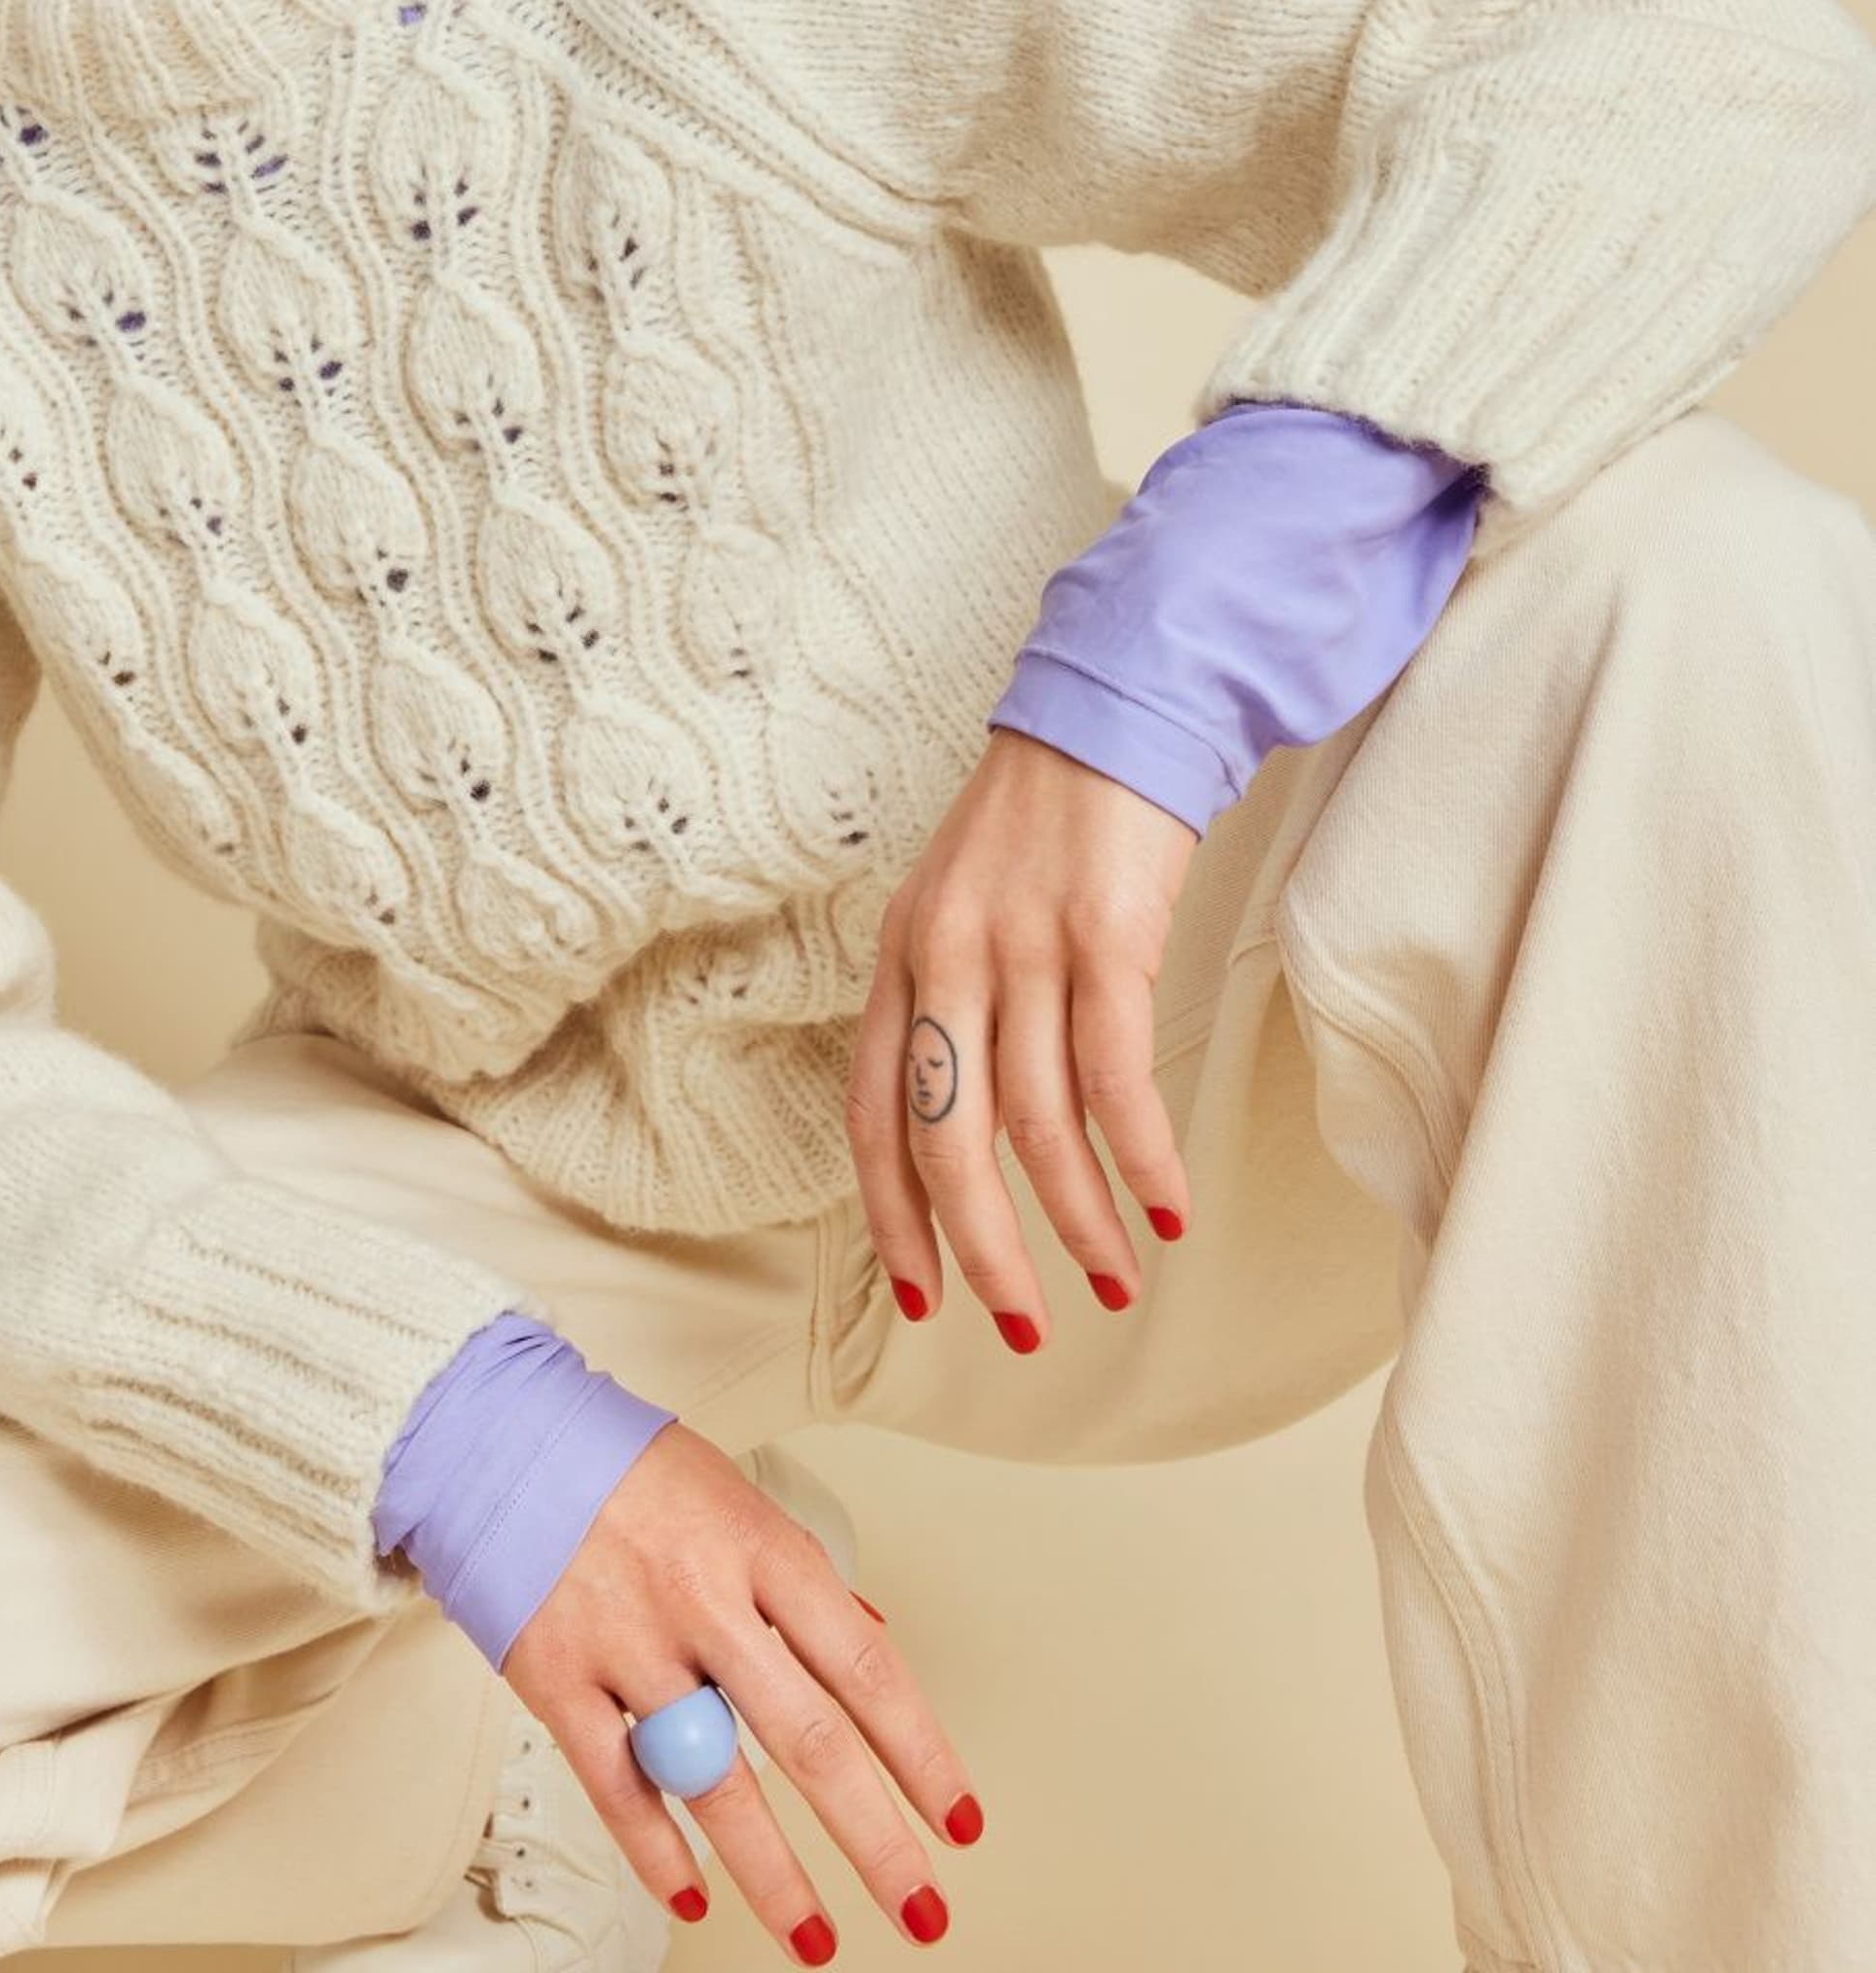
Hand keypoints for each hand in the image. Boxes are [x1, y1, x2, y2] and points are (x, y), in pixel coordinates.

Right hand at [499, 1419, 979, 1951]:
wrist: (500, 1436)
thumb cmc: (630, 1470)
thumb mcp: (737, 1498)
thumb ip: (799, 1581)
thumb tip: (871, 1645)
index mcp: (759, 1545)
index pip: (864, 1666)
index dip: (920, 1752)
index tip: (957, 1818)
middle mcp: (702, 1598)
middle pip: (808, 1739)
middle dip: (876, 1839)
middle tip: (922, 1908)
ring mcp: (629, 1642)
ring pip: (715, 1783)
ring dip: (776, 1877)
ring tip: (817, 1942)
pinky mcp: (558, 1678)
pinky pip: (616, 1786)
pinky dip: (658, 1852)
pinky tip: (694, 1895)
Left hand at [847, 731, 1198, 1340]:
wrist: (1109, 719)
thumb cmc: (1040, 827)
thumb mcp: (957, 906)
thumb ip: (951, 1009)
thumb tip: (974, 1139)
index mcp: (901, 958)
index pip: (875, 1116)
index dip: (895, 1219)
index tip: (925, 1297)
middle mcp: (947, 959)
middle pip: (948, 1141)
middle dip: (984, 1252)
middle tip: (1023, 1324)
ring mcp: (1024, 948)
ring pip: (1039, 1125)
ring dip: (1081, 1219)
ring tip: (1115, 1276)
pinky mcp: (1106, 940)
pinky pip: (1117, 1080)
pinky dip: (1142, 1158)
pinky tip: (1167, 1206)